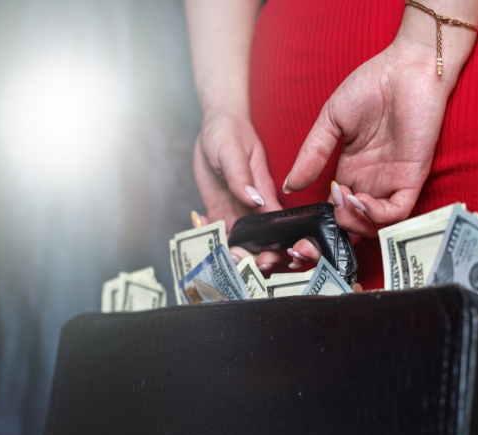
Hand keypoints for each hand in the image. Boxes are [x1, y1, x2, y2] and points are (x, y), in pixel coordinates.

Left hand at [194, 110, 309, 268]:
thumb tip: (255, 202)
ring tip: (216, 255)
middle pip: (261, 242)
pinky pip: (217, 232)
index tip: (265, 261)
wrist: (215, 126)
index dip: (276, 248)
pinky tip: (200, 226)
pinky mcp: (220, 210)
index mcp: (266, 195)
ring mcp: (237, 211)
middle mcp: (254, 208)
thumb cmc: (229, 132)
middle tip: (238, 265)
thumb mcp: (233, 150)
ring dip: (230, 254)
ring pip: (239, 243)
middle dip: (253, 260)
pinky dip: (209, 237)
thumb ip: (242, 177)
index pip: (277, 227)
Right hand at [283, 38, 457, 238]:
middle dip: (340, 224)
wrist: (407, 69)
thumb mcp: (331, 121)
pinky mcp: (412, 178)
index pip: (338, 207)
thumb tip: (289, 186)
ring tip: (345, 199)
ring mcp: (392, 181)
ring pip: (377, 224)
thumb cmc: (371, 85)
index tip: (316, 204)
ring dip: (357, 221)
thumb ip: (312, 154)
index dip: (327, 214)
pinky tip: (361, 199)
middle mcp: (373, 180)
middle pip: (356, 222)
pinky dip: (378, 216)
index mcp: (352, 169)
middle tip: (331, 206)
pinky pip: (398, 212)